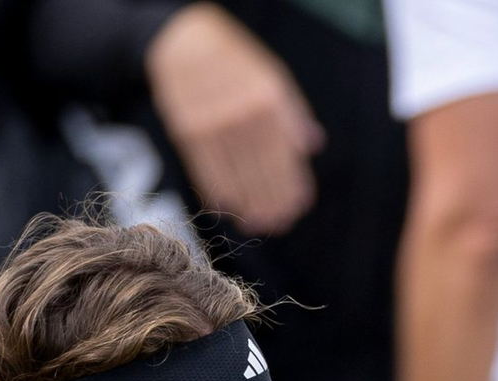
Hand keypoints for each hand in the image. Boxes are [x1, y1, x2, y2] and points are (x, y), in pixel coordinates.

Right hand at [145, 3, 323, 235]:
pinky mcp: (188, 130)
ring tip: (257, 224)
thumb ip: (292, 111)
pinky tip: (228, 207)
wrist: (183, 40)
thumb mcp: (270, 75)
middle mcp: (242, 114)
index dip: (292, 184)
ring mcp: (214, 123)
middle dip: (272, 203)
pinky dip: (218, 192)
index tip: (298, 206)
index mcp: (268, 100)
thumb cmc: (233, 61)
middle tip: (278, 223)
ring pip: (236, 176)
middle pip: (262, 171)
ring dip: (248, 205)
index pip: (285, 155)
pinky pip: (207, 171)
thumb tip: (313, 145)